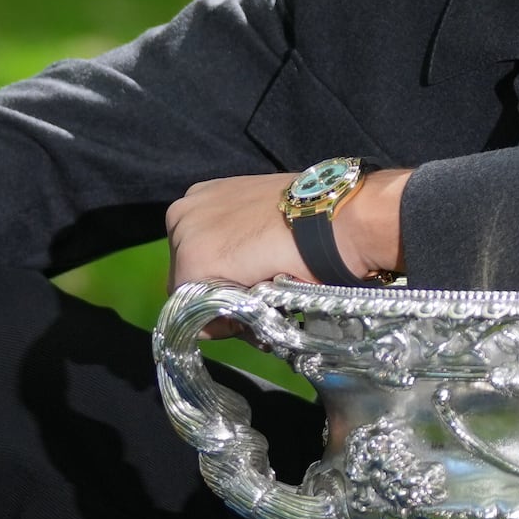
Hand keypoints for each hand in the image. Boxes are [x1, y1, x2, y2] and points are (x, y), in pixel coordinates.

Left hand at [165, 166, 409, 292]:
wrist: (336, 217)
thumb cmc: (314, 219)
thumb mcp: (268, 226)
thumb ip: (244, 249)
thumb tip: (243, 282)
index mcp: (203, 198)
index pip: (197, 258)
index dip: (225, 279)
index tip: (255, 280)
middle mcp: (183, 211)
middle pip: (190, 276)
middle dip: (221, 293)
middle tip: (262, 289)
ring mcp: (183, 236)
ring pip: (192, 296)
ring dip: (225, 306)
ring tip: (264, 292)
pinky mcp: (192, 262)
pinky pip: (199, 315)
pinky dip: (227, 320)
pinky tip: (259, 299)